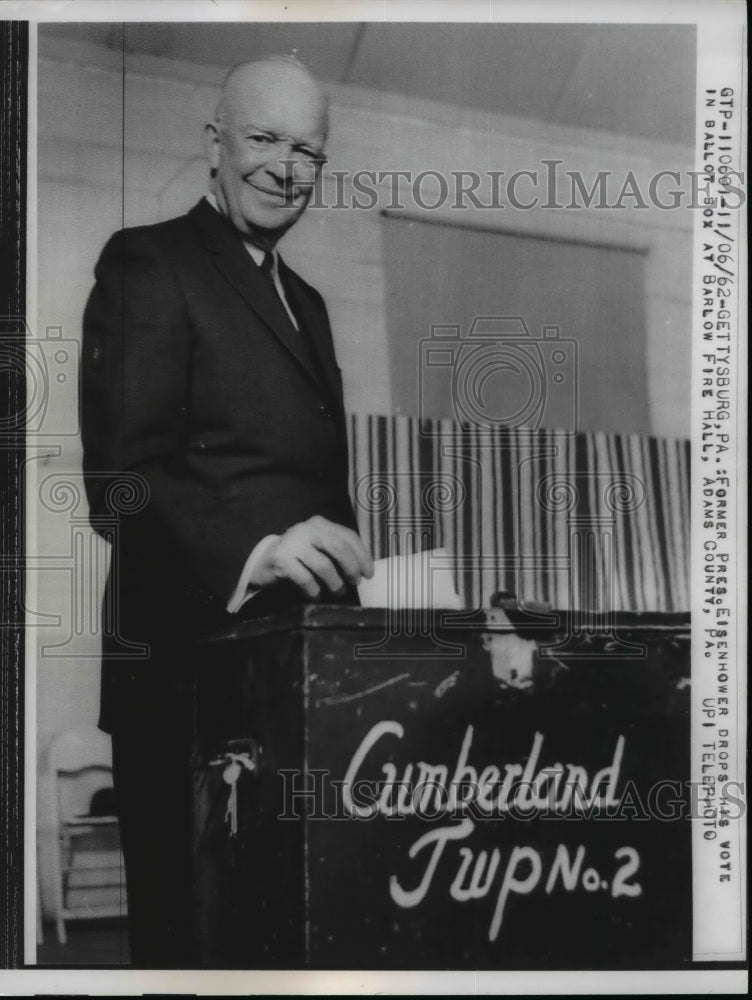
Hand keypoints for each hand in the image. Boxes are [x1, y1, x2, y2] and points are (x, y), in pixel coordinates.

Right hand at [250, 516, 373, 598]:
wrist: (263, 562)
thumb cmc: (298, 556)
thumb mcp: (318, 546)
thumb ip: (337, 550)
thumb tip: (364, 568)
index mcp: (319, 523)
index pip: (348, 536)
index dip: (362, 555)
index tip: (369, 573)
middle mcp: (306, 529)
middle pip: (338, 548)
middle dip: (351, 568)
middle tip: (355, 582)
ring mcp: (293, 544)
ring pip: (324, 565)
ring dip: (335, 583)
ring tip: (338, 591)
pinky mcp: (282, 560)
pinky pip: (306, 579)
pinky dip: (315, 590)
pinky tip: (316, 594)